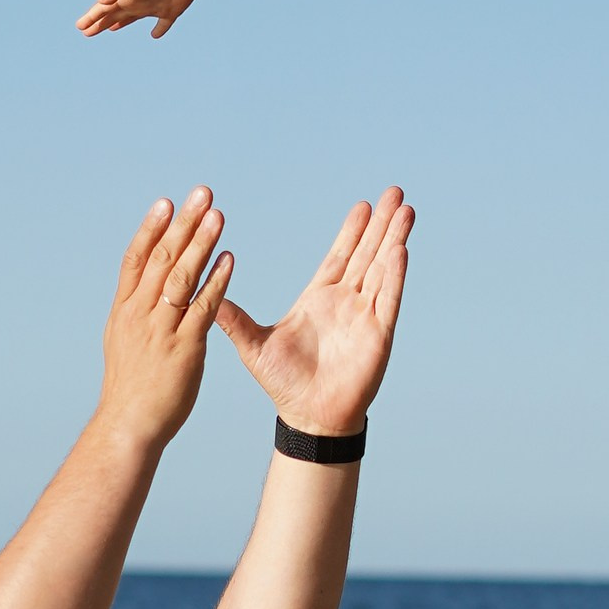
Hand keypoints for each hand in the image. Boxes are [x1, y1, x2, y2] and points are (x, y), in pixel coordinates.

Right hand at [76, 0, 201, 40]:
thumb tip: (101, 0)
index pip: (104, 10)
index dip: (92, 18)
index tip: (80, 26)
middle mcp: (136, 2)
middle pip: (113, 16)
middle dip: (99, 23)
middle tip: (87, 32)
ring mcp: (152, 7)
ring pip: (130, 19)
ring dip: (119, 24)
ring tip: (110, 29)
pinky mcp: (169, 12)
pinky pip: (162, 25)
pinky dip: (158, 31)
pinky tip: (154, 35)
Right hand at [97, 189, 232, 450]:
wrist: (129, 426)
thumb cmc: (130, 388)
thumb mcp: (123, 342)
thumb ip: (135, 313)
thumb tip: (143, 289)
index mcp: (123, 311)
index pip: (135, 260)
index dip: (151, 229)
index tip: (166, 203)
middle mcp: (139, 315)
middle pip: (161, 260)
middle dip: (183, 224)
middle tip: (202, 194)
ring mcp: (160, 330)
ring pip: (181, 278)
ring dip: (201, 244)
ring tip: (218, 216)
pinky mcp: (184, 348)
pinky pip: (202, 308)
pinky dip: (215, 281)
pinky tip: (229, 259)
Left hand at [216, 190, 412, 438]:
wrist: (309, 418)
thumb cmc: (284, 384)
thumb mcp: (253, 346)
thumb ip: (234, 319)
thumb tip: (204, 296)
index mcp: (319, 299)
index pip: (340, 256)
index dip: (352, 231)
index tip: (362, 206)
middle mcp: (346, 302)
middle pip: (367, 253)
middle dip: (381, 223)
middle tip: (393, 191)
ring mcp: (365, 315)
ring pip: (383, 268)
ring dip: (394, 238)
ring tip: (405, 208)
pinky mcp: (378, 333)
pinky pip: (389, 297)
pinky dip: (395, 273)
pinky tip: (401, 248)